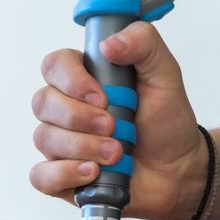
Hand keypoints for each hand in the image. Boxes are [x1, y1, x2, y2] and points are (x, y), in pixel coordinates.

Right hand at [30, 21, 205, 219]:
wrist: (178, 169)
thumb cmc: (167, 122)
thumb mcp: (165, 75)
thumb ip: (144, 44)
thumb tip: (108, 44)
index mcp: (84, 78)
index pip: (54, 65)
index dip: (72, 80)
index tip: (102, 97)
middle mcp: (66, 108)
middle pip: (43, 102)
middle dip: (80, 118)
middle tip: (114, 127)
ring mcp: (61, 143)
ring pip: (44, 138)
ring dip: (83, 147)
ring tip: (116, 153)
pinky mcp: (62, 176)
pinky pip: (42, 175)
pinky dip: (66, 174)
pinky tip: (93, 173)